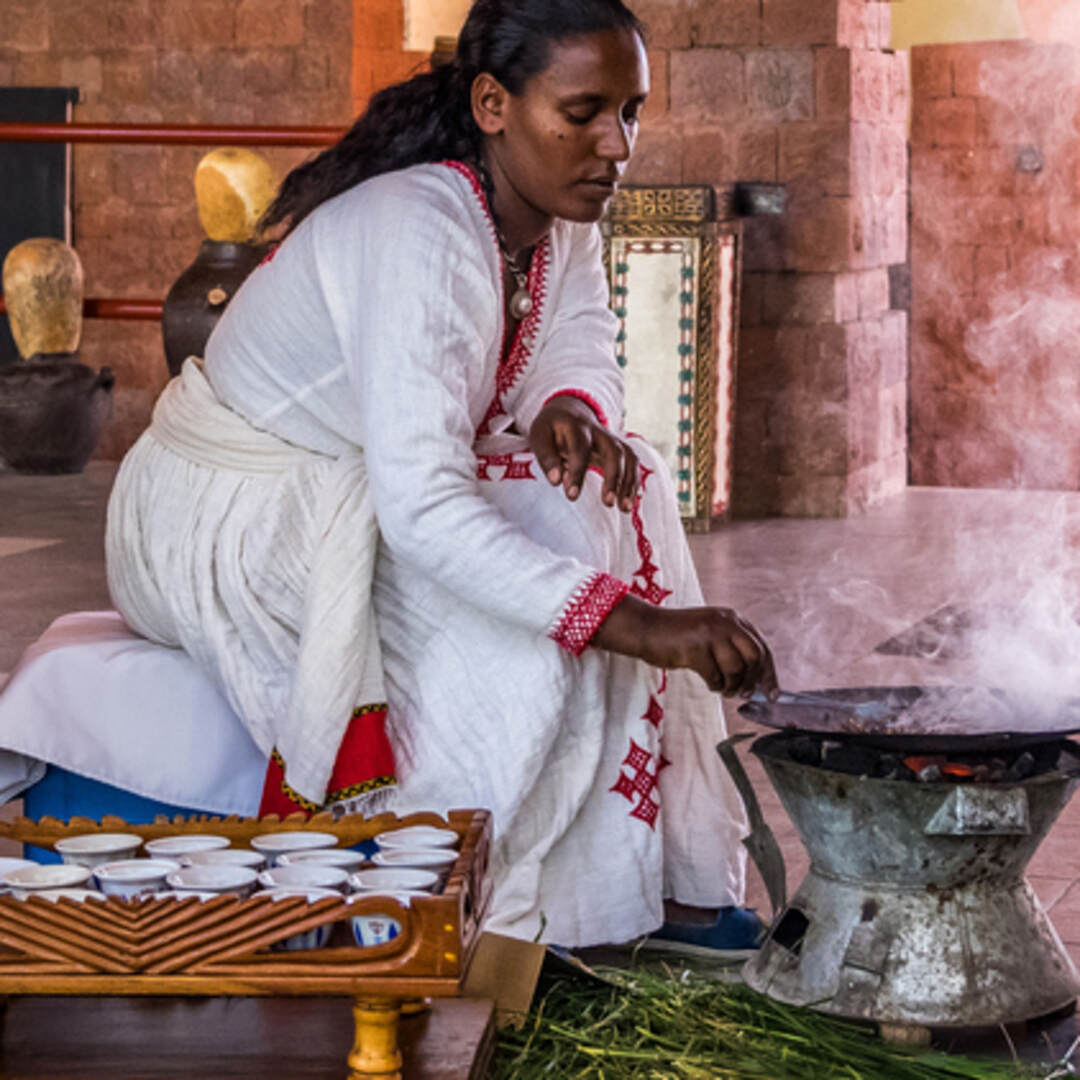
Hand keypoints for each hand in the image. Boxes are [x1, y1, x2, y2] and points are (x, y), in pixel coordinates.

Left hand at [528, 396, 638, 511]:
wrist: (569, 412)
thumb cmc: (552, 429)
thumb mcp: (539, 437)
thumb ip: (546, 458)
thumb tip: (556, 481)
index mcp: (575, 427)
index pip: (579, 448)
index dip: (577, 473)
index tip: (572, 496)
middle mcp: (598, 432)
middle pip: (613, 451)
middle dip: (613, 477)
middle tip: (607, 502)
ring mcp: (611, 439)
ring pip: (627, 457)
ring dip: (628, 483)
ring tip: (624, 508)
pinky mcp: (619, 448)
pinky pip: (632, 463)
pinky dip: (633, 483)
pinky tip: (628, 502)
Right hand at [593, 595, 778, 697]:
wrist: (646, 629)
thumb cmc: (677, 636)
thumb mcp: (710, 632)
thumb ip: (732, 647)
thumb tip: (756, 680)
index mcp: (732, 618)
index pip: (761, 647)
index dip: (769, 673)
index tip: (772, 693)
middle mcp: (724, 622)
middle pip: (755, 657)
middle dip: (753, 681)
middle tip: (745, 694)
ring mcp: (710, 633)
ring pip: (736, 669)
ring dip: (731, 685)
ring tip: (721, 687)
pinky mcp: (695, 647)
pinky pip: (715, 675)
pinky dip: (714, 684)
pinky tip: (708, 682)